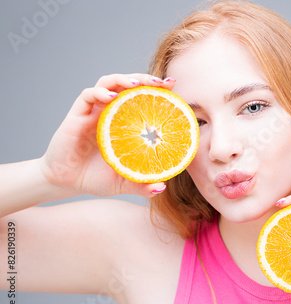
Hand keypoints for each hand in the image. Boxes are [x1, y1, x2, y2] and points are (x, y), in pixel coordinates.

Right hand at [39, 74, 174, 196]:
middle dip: (145, 79)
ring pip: (109, 83)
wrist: (66, 183)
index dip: (157, 90)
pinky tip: (112, 97)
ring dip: (124, 79)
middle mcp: (110, 112)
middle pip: (128, 85)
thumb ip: (142, 184)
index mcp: (124, 123)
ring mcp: (94, 112)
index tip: (173, 86)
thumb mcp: (125, 182)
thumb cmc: (96, 178)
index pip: (142, 98)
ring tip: (138, 84)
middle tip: (162, 83)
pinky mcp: (77, 115)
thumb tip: (161, 187)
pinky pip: (88, 95)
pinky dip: (100, 92)